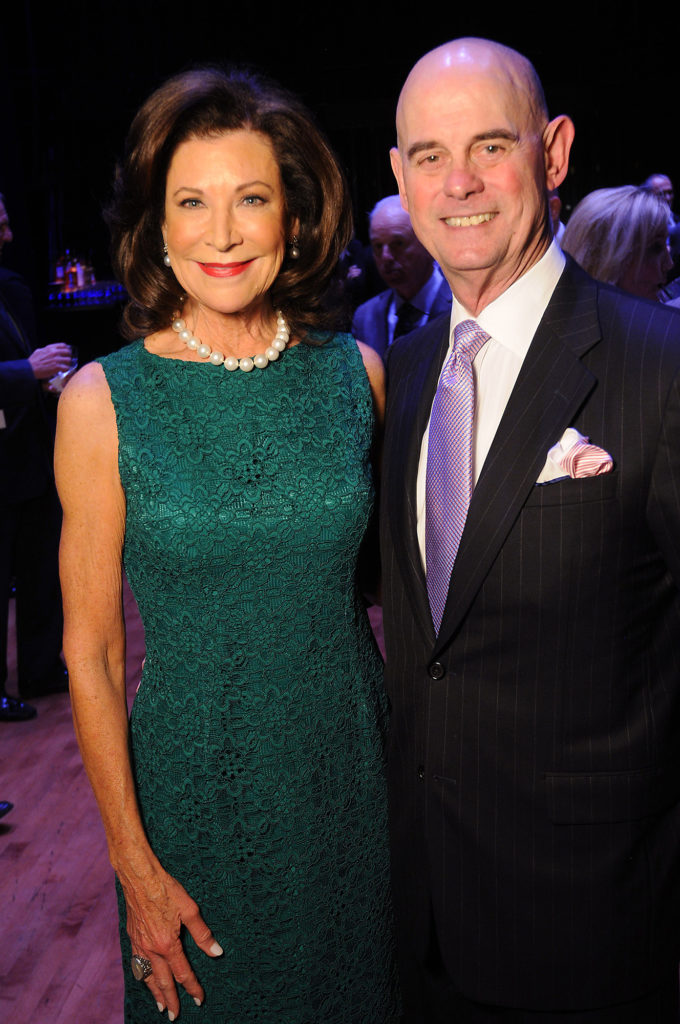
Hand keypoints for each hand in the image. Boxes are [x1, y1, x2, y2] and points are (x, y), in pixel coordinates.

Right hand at [28, 343, 73, 378]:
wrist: (30, 369)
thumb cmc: (33, 362)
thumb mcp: (38, 351)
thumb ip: (45, 350)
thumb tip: (48, 350)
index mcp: (50, 348)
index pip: (63, 345)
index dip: (66, 349)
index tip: (66, 352)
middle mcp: (54, 352)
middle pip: (68, 352)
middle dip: (68, 356)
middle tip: (66, 360)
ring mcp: (56, 359)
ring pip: (68, 360)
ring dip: (67, 364)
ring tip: (65, 366)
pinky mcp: (57, 367)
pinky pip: (66, 368)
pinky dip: (65, 370)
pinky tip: (62, 371)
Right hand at [122, 866, 222, 1018]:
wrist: (139, 877)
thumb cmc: (165, 889)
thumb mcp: (190, 909)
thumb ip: (202, 934)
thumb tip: (217, 952)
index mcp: (167, 944)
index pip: (183, 973)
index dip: (192, 988)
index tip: (199, 1000)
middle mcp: (151, 949)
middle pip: (162, 981)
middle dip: (170, 999)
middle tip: (174, 1015)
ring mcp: (139, 944)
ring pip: (146, 976)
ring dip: (154, 992)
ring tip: (160, 1005)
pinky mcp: (132, 937)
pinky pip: (136, 964)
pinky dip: (142, 976)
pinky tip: (144, 978)